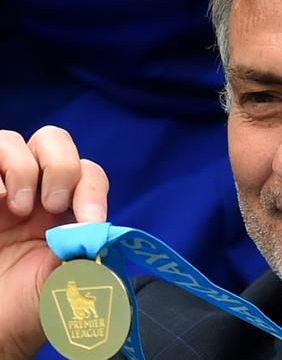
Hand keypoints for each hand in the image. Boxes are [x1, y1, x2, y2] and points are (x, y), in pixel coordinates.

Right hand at [0, 126, 107, 359]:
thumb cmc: (25, 310)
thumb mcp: (65, 286)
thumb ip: (87, 258)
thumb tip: (100, 237)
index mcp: (64, 211)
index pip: (88, 173)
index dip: (92, 189)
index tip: (90, 221)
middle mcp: (32, 193)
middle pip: (54, 141)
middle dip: (61, 166)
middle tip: (52, 205)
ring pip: (11, 140)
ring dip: (22, 167)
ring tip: (18, 209)